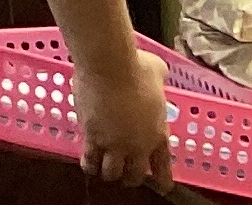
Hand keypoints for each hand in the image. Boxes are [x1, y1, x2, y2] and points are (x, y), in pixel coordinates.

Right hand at [75, 46, 172, 192]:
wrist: (108, 65)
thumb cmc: (136, 66)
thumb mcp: (157, 73)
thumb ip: (160, 80)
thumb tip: (160, 72)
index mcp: (158, 134)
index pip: (164, 170)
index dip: (162, 182)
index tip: (161, 186)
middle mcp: (137, 146)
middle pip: (134, 176)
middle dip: (131, 177)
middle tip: (126, 172)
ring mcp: (113, 144)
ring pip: (111, 173)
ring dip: (109, 172)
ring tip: (105, 168)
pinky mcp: (92, 137)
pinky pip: (89, 160)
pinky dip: (89, 164)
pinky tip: (88, 163)